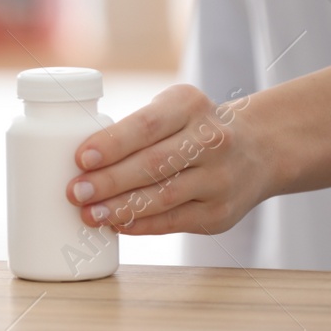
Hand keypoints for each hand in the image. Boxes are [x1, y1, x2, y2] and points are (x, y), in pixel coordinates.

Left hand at [64, 84, 268, 235]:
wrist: (259, 150)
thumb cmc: (192, 129)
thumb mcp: (173, 110)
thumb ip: (134, 129)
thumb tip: (72, 161)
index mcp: (190, 105)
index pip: (147, 125)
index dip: (113, 143)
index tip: (81, 158)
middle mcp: (211, 140)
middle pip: (153, 164)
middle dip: (109, 181)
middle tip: (74, 192)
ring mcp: (219, 178)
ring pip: (163, 197)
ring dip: (121, 208)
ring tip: (88, 215)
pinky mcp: (220, 212)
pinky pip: (173, 221)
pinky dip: (141, 225)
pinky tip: (115, 225)